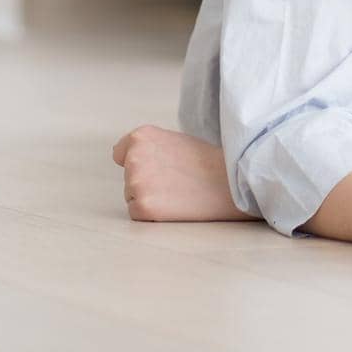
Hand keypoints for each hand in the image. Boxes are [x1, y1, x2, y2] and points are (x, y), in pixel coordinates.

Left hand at [111, 125, 253, 221]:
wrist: (230, 183)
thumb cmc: (207, 162)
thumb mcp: (173, 140)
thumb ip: (149, 147)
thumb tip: (126, 158)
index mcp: (141, 136)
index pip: (120, 154)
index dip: (142, 163)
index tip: (161, 167)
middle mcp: (134, 157)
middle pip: (128, 178)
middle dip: (147, 181)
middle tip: (176, 180)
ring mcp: (137, 182)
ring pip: (132, 196)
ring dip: (150, 198)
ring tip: (178, 191)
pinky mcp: (144, 207)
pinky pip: (137, 214)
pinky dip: (153, 214)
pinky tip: (175, 205)